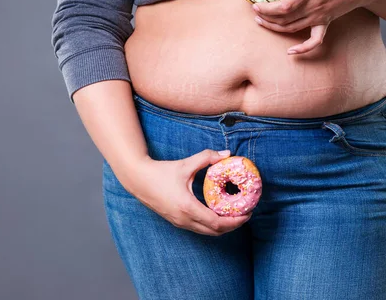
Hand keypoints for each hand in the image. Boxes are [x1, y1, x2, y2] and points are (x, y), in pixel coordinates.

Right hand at [120, 150, 251, 235]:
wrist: (138, 179)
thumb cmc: (161, 172)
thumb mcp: (186, 164)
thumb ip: (207, 157)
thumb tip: (226, 153)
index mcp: (187, 207)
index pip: (217, 222)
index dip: (234, 221)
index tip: (247, 213)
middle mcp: (184, 219)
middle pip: (215, 232)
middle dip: (232, 225)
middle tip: (245, 214)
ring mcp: (180, 223)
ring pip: (207, 232)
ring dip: (222, 227)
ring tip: (235, 215)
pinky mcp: (177, 222)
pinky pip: (199, 228)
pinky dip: (212, 225)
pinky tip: (218, 213)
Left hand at [252, 0, 371, 54]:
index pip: (283, 6)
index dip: (267, 9)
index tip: (255, 5)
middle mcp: (312, 8)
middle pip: (284, 20)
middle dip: (266, 18)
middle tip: (255, 12)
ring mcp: (319, 18)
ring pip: (292, 29)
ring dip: (275, 28)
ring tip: (262, 22)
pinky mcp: (326, 23)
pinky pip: (314, 41)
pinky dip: (302, 49)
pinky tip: (290, 52)